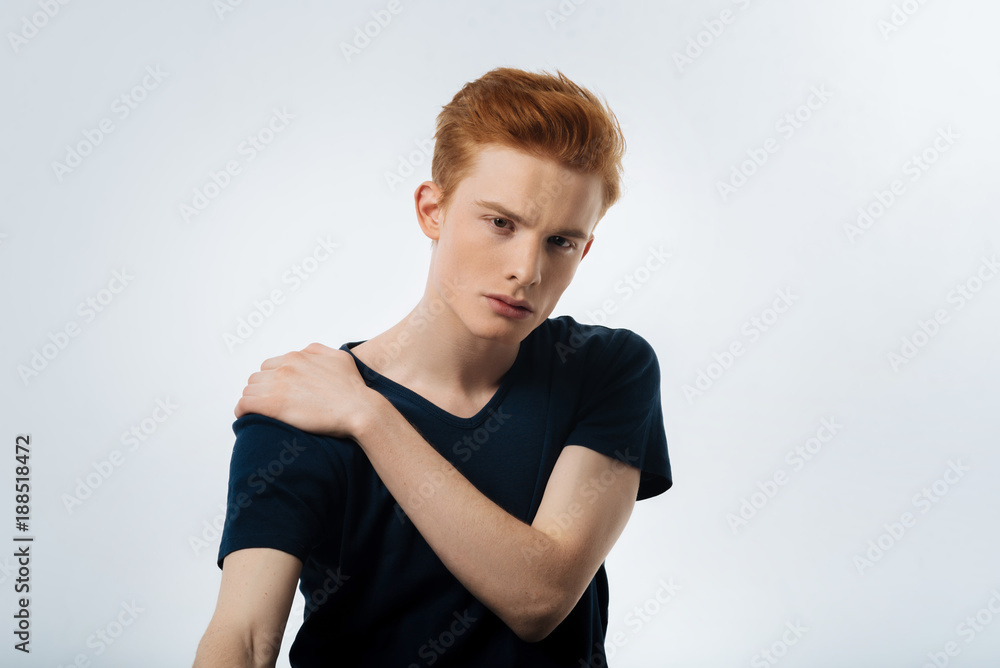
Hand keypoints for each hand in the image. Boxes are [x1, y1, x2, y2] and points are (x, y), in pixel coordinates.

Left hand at [234, 342, 373, 438]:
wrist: (359, 409)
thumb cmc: (353, 387)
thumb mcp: (339, 357)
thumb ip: (318, 351)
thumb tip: (305, 352)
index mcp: (298, 356)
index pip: (271, 365)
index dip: (273, 380)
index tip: (279, 392)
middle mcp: (286, 366)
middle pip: (258, 377)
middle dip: (262, 389)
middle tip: (271, 404)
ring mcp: (279, 385)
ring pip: (250, 389)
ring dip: (254, 400)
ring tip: (261, 413)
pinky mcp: (274, 404)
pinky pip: (244, 404)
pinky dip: (243, 410)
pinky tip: (248, 417)